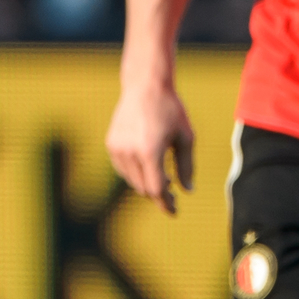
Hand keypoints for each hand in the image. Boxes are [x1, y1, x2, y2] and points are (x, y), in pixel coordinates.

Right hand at [105, 82, 193, 215]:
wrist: (145, 86)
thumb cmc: (171, 110)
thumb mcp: (186, 137)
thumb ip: (186, 166)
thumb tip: (188, 191)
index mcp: (150, 152)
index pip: (156, 189)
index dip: (165, 203)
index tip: (174, 212)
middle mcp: (130, 153)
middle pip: (144, 187)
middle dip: (158, 194)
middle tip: (173, 192)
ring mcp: (117, 149)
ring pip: (132, 180)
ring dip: (147, 183)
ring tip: (164, 177)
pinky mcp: (110, 144)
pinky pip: (123, 169)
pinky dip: (135, 173)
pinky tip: (149, 165)